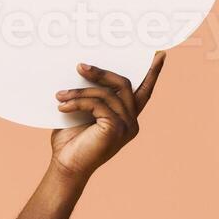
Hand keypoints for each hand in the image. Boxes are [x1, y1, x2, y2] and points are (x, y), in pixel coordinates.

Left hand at [50, 53, 164, 180]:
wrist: (66, 165)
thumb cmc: (70, 140)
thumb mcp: (81, 113)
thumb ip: (89, 96)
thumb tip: (82, 69)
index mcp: (126, 116)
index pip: (144, 91)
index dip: (152, 73)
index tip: (159, 54)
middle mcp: (131, 121)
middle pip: (124, 85)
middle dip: (102, 73)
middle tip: (81, 66)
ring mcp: (126, 126)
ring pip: (107, 94)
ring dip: (80, 91)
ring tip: (59, 95)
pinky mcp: (115, 129)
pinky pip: (98, 105)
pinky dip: (78, 102)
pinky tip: (62, 107)